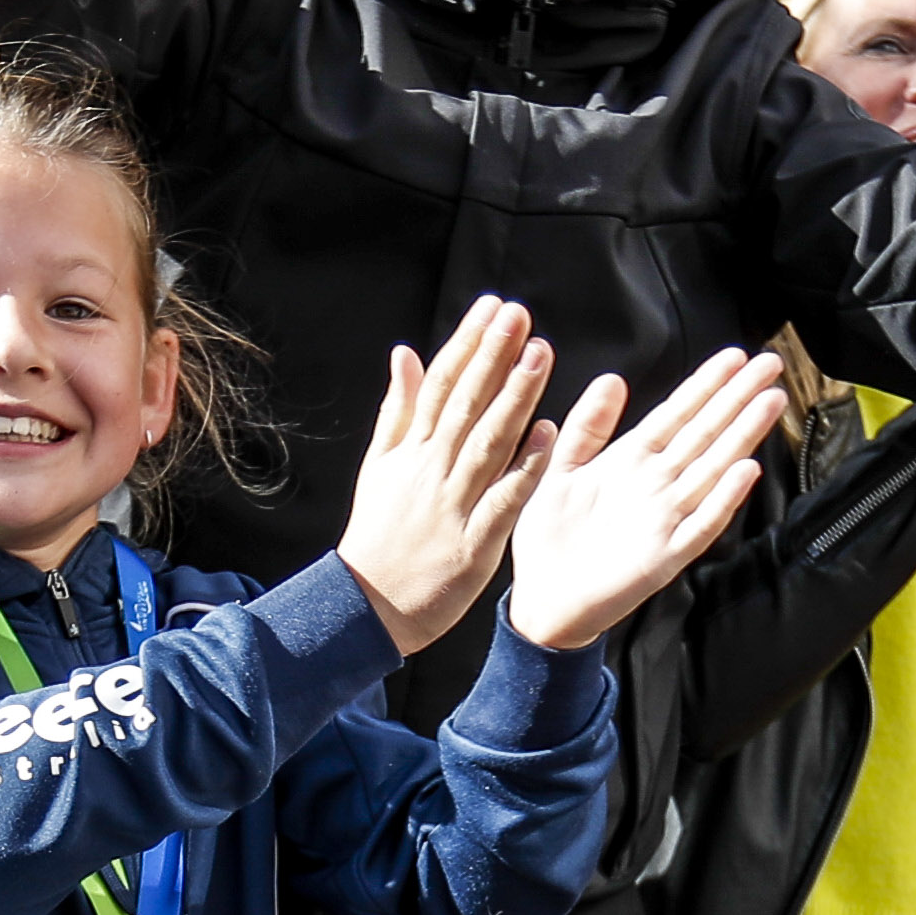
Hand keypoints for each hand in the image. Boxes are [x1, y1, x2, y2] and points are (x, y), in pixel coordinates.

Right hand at [338, 294, 559, 652]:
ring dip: (515, 398)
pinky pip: (502, 500)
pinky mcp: (473, 543)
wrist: (367, 607)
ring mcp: (453, 505)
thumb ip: (398, 410)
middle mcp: (432, 470)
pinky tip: (548, 435)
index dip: (468, 343)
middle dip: (493, 356)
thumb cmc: (378, 535)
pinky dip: (524, 468)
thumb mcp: (379, 467)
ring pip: (488, 443)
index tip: (492, 307)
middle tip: (519, 314)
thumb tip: (406, 353)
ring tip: (539, 356)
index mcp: (412, 450)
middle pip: (467, 404)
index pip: (443, 385)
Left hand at [506, 347, 786, 650]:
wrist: (543, 602)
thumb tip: (611, 379)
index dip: (706, 384)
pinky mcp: (665, 557)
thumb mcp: (560, 471)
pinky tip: (746, 472)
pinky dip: (722, 500)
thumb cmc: (551, 542)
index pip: (677, 414)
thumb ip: (587, 427)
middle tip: (770, 363)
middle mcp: (655, 486)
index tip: (735, 356)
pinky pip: (700, 526)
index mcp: (630, 462)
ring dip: (741, 437)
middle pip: (704, 433)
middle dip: (737, 398)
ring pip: (712, 470)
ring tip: (769, 403)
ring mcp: (665, 520)